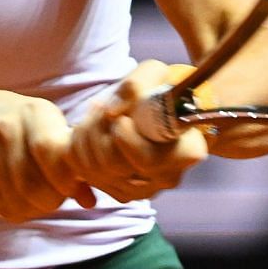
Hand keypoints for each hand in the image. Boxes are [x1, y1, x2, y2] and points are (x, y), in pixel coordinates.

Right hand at [0, 90, 97, 221]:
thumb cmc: (23, 125)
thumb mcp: (49, 129)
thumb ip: (72, 164)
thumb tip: (90, 201)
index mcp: (35, 112)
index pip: (52, 153)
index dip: (65, 180)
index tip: (69, 187)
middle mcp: (7, 126)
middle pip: (35, 186)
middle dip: (51, 201)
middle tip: (54, 197)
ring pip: (17, 201)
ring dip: (33, 209)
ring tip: (36, 199)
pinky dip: (13, 210)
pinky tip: (16, 199)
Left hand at [68, 61, 209, 200]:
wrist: (159, 110)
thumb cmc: (161, 90)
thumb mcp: (155, 75)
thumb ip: (136, 85)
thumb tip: (112, 111)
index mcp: (186, 153)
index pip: (148, 159)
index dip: (125, 139)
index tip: (118, 117)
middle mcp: (167, 177)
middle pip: (115, 166)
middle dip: (98, 131)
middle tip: (101, 107)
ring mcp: (144, 190)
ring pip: (97, 172)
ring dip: (86, 136)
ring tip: (96, 113)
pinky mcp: (121, 193)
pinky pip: (86, 176)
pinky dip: (80, 149)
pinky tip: (91, 129)